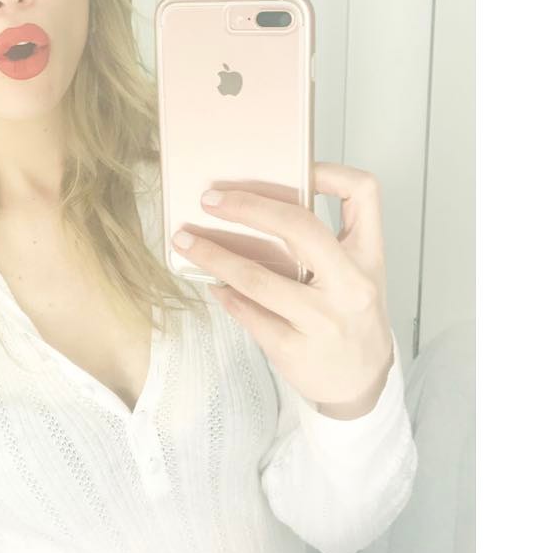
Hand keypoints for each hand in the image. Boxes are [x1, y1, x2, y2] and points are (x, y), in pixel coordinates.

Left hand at [171, 161, 394, 414]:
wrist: (361, 385)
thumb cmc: (350, 318)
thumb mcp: (353, 275)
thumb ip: (323, 242)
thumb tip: (256, 205)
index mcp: (368, 257)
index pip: (363, 194)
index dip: (330, 171)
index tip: (293, 167)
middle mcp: (351, 285)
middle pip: (299, 228)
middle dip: (249, 207)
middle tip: (211, 199)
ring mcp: (323, 320)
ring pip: (257, 277)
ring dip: (214, 255)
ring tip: (186, 241)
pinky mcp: (295, 349)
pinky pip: (247, 312)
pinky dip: (224, 293)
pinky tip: (213, 284)